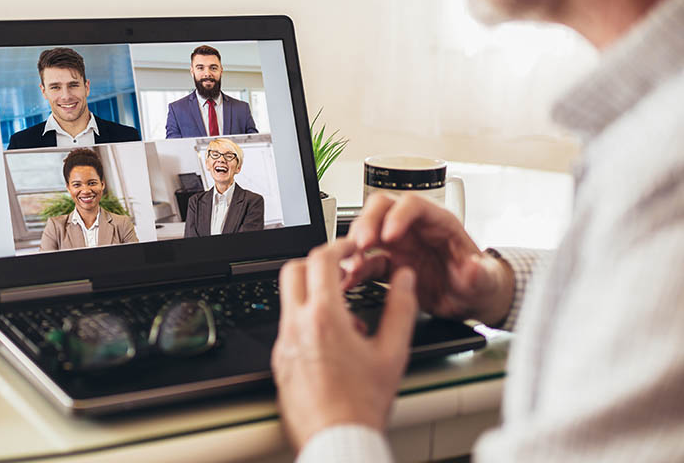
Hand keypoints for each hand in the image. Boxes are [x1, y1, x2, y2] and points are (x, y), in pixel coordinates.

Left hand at [272, 238, 418, 450]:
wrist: (337, 439)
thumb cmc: (363, 404)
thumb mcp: (393, 352)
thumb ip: (401, 308)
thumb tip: (404, 279)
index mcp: (324, 318)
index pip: (321, 259)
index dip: (338, 244)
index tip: (350, 247)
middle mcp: (296, 326)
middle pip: (293, 271)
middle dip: (316, 264)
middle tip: (339, 270)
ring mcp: (283, 344)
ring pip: (288, 300)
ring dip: (311, 295)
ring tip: (343, 315)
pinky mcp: (279, 361)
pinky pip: (287, 327)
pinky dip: (306, 321)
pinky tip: (331, 342)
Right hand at [341, 193, 513, 326]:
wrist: (472, 302)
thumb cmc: (480, 282)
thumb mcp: (486, 280)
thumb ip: (480, 274)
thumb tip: (473, 268)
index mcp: (439, 222)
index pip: (413, 204)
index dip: (398, 215)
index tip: (389, 236)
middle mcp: (414, 228)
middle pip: (382, 208)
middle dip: (367, 222)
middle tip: (361, 245)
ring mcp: (399, 246)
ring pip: (368, 231)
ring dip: (355, 245)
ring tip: (351, 265)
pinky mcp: (389, 265)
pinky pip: (366, 261)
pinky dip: (354, 269)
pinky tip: (348, 279)